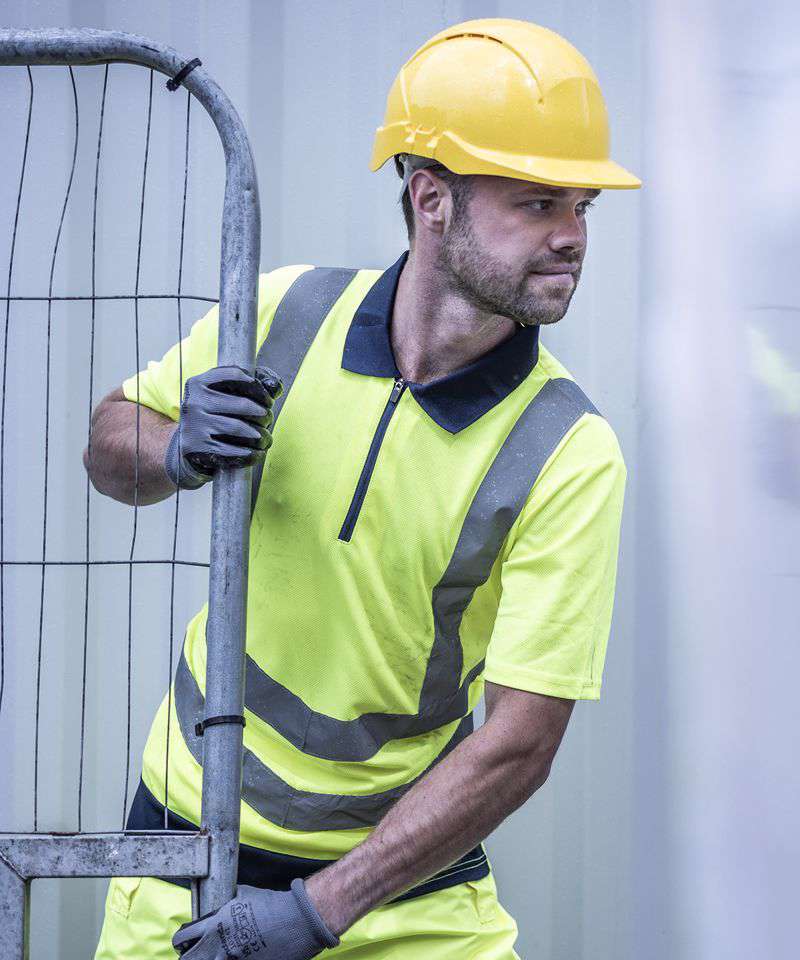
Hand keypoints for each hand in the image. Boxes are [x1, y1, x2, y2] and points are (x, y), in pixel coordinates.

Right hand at [165, 365, 282, 489]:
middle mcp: (193, 402)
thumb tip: (275, 387)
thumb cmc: (214, 415)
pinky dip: (250, 454)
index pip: (235, 376)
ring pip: (239, 428)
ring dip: (260, 435)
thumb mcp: (223, 395)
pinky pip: (231, 452)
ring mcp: (194, 425)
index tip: (267, 399)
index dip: (258, 387)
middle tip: (268, 419)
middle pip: (243, 405)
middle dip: (263, 414)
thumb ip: (249, 386)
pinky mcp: (196, 448)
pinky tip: (258, 453)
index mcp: (199, 383)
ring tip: (265, 438)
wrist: (188, 444)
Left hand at [172, 879, 338, 958]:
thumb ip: (231, 900)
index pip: (185, 937)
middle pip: (191, 959)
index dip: (181, 940)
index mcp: (217, 924)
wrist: (295, 920)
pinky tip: (236, 957)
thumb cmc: (272, 904)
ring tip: (217, 956)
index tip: (182, 942)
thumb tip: (226, 898)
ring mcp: (233, 959)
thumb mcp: (246, 894)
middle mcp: (220, 945)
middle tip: (194, 954)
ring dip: (211, 959)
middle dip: (189, 957)